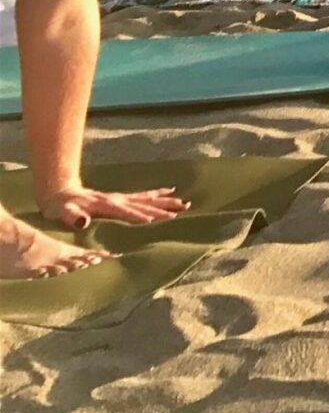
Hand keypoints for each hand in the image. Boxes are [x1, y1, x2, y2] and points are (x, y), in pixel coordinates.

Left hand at [42, 184, 188, 229]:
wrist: (60, 194)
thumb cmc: (61, 207)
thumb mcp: (62, 213)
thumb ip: (73, 217)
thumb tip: (84, 221)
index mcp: (106, 205)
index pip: (126, 212)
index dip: (138, 216)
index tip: (154, 220)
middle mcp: (117, 199)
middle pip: (144, 204)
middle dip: (162, 208)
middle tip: (182, 209)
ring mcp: (120, 197)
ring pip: (148, 199)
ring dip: (166, 201)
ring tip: (184, 203)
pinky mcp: (121, 198)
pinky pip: (143, 195)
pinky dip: (158, 193)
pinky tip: (170, 190)